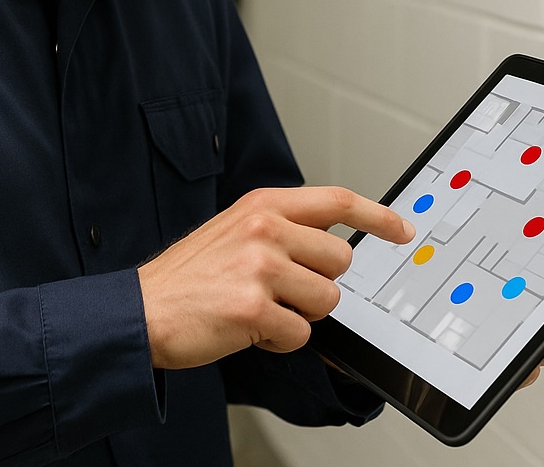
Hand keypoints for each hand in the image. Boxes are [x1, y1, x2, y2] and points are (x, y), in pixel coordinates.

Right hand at [137, 186, 414, 369]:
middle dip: (320, 283)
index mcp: (262, 205)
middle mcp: (265, 230)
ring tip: (259, 308)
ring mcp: (260, 268)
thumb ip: (281, 227)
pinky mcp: (254, 308)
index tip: (403, 228)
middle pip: (341, 260)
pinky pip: (301, 334)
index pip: (337, 201)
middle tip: (282, 289)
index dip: (378, 215)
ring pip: (326, 300)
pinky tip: (248, 329)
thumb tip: (333, 240)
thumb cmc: (188, 276)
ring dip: (299, 314)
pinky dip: (279, 341)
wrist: (141, 310)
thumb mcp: (234, 229)